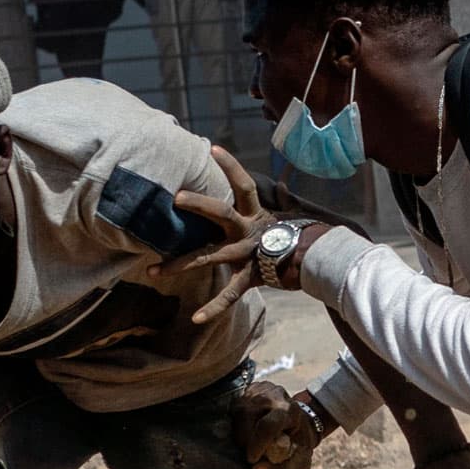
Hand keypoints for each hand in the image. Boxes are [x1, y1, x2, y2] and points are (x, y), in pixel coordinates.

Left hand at [165, 146, 297, 324]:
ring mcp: (247, 255)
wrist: (316, 264)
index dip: (231, 166)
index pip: (244, 184)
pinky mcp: (251, 278)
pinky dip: (213, 309)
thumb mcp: (282, 218)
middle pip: (221, 213)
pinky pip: (229, 295)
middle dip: (198, 205)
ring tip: (152, 272)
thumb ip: (273, 204)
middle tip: (175, 197)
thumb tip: (277, 187)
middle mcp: (248, 232)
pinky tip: (195, 319)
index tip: (213, 148)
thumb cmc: (295, 239)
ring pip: (210, 257)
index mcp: (255, 214)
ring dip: (179, 265)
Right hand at [235, 381, 320, 468]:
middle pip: (247, 420)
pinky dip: (237, 426)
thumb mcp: (300, 461)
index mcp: (290, 410)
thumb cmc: (298, 445)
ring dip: (241, 436)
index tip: (253, 460)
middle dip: (247, 442)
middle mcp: (272, 395)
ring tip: (253, 442)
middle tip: (254, 453)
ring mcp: (256, 390)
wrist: (298, 422)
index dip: (257, 445)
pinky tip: (249, 431)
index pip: (268, 426)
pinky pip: (231, 411)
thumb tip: (256, 468)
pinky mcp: (244, 390)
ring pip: (236, 416)